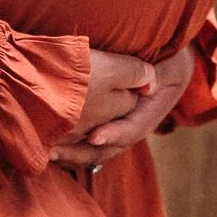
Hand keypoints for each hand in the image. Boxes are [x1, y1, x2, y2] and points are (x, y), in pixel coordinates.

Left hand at [50, 43, 197, 173]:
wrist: (168, 68)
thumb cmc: (167, 61)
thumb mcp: (168, 65)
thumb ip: (157, 74)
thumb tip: (149, 81)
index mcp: (148, 115)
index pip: (130, 130)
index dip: (113, 134)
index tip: (94, 137)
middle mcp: (131, 128)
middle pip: (107, 149)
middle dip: (81, 153)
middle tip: (55, 151)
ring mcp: (117, 131)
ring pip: (94, 152)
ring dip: (71, 155)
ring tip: (47, 153)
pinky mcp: (103, 128)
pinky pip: (85, 145)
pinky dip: (68, 149)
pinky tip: (47, 148)